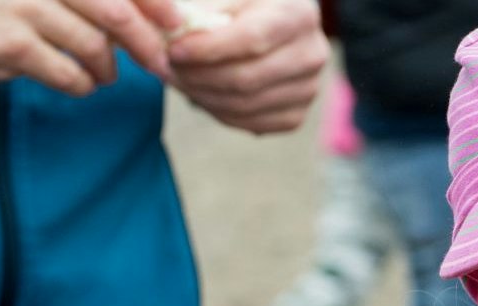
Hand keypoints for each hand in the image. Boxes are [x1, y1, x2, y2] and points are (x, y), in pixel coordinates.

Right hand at [0, 0, 178, 94]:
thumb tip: (148, 15)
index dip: (155, 2)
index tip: (176, 23)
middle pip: (117, 14)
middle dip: (147, 45)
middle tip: (160, 65)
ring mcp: (21, 7)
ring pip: (95, 47)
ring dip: (108, 69)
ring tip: (104, 73)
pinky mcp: (9, 44)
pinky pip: (68, 74)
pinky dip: (82, 85)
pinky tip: (78, 82)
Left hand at [168, 0, 324, 133]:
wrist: (268, 21)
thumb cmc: (240, 0)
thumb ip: (200, 6)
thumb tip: (172, 26)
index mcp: (298, 14)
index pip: (252, 39)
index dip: (209, 49)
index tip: (172, 50)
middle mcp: (313, 53)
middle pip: (248, 78)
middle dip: (198, 76)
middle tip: (164, 68)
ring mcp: (309, 88)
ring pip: (246, 104)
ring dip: (201, 95)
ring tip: (174, 79)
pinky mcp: (297, 114)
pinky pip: (251, 123)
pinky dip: (217, 111)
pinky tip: (197, 92)